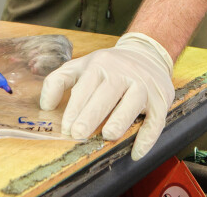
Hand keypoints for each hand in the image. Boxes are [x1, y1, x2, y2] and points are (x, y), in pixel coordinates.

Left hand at [40, 32, 174, 159]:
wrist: (146, 53)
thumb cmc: (109, 66)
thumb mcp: (81, 66)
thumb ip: (58, 81)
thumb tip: (45, 106)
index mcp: (100, 65)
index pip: (85, 88)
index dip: (74, 109)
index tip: (66, 129)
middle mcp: (123, 72)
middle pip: (106, 93)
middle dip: (92, 114)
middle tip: (79, 134)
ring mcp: (143, 85)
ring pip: (132, 102)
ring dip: (120, 120)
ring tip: (108, 135)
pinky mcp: (160, 98)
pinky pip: (156, 119)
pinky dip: (147, 137)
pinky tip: (136, 152)